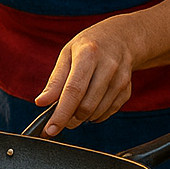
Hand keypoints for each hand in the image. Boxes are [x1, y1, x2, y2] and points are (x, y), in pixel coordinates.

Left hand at [33, 19, 135, 133]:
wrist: (120, 39)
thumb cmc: (88, 46)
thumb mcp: (66, 55)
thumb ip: (55, 80)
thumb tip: (42, 102)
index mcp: (88, 55)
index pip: (73, 91)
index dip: (61, 114)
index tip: (50, 130)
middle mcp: (108, 67)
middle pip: (86, 106)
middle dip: (70, 118)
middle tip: (61, 118)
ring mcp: (121, 80)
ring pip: (97, 113)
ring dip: (82, 118)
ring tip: (75, 107)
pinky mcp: (127, 91)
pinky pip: (108, 113)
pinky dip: (95, 115)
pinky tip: (90, 103)